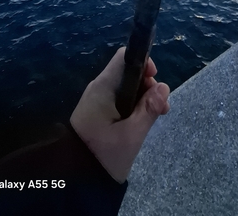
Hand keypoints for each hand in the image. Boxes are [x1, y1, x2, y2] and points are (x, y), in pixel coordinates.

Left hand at [70, 47, 169, 182]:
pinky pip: (119, 99)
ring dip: (143, 97)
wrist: (73, 179)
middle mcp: (99, 88)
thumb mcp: (132, 135)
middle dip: (148, 85)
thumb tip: (163, 86)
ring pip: (126, 87)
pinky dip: (133, 105)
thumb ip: (149, 109)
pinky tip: (141, 122)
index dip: (143, 62)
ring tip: (156, 117)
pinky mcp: (97, 111)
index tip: (155, 80)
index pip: (124, 57)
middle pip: (128, 72)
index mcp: (104, 87)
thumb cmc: (103, 154)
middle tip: (161, 107)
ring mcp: (97, 100)